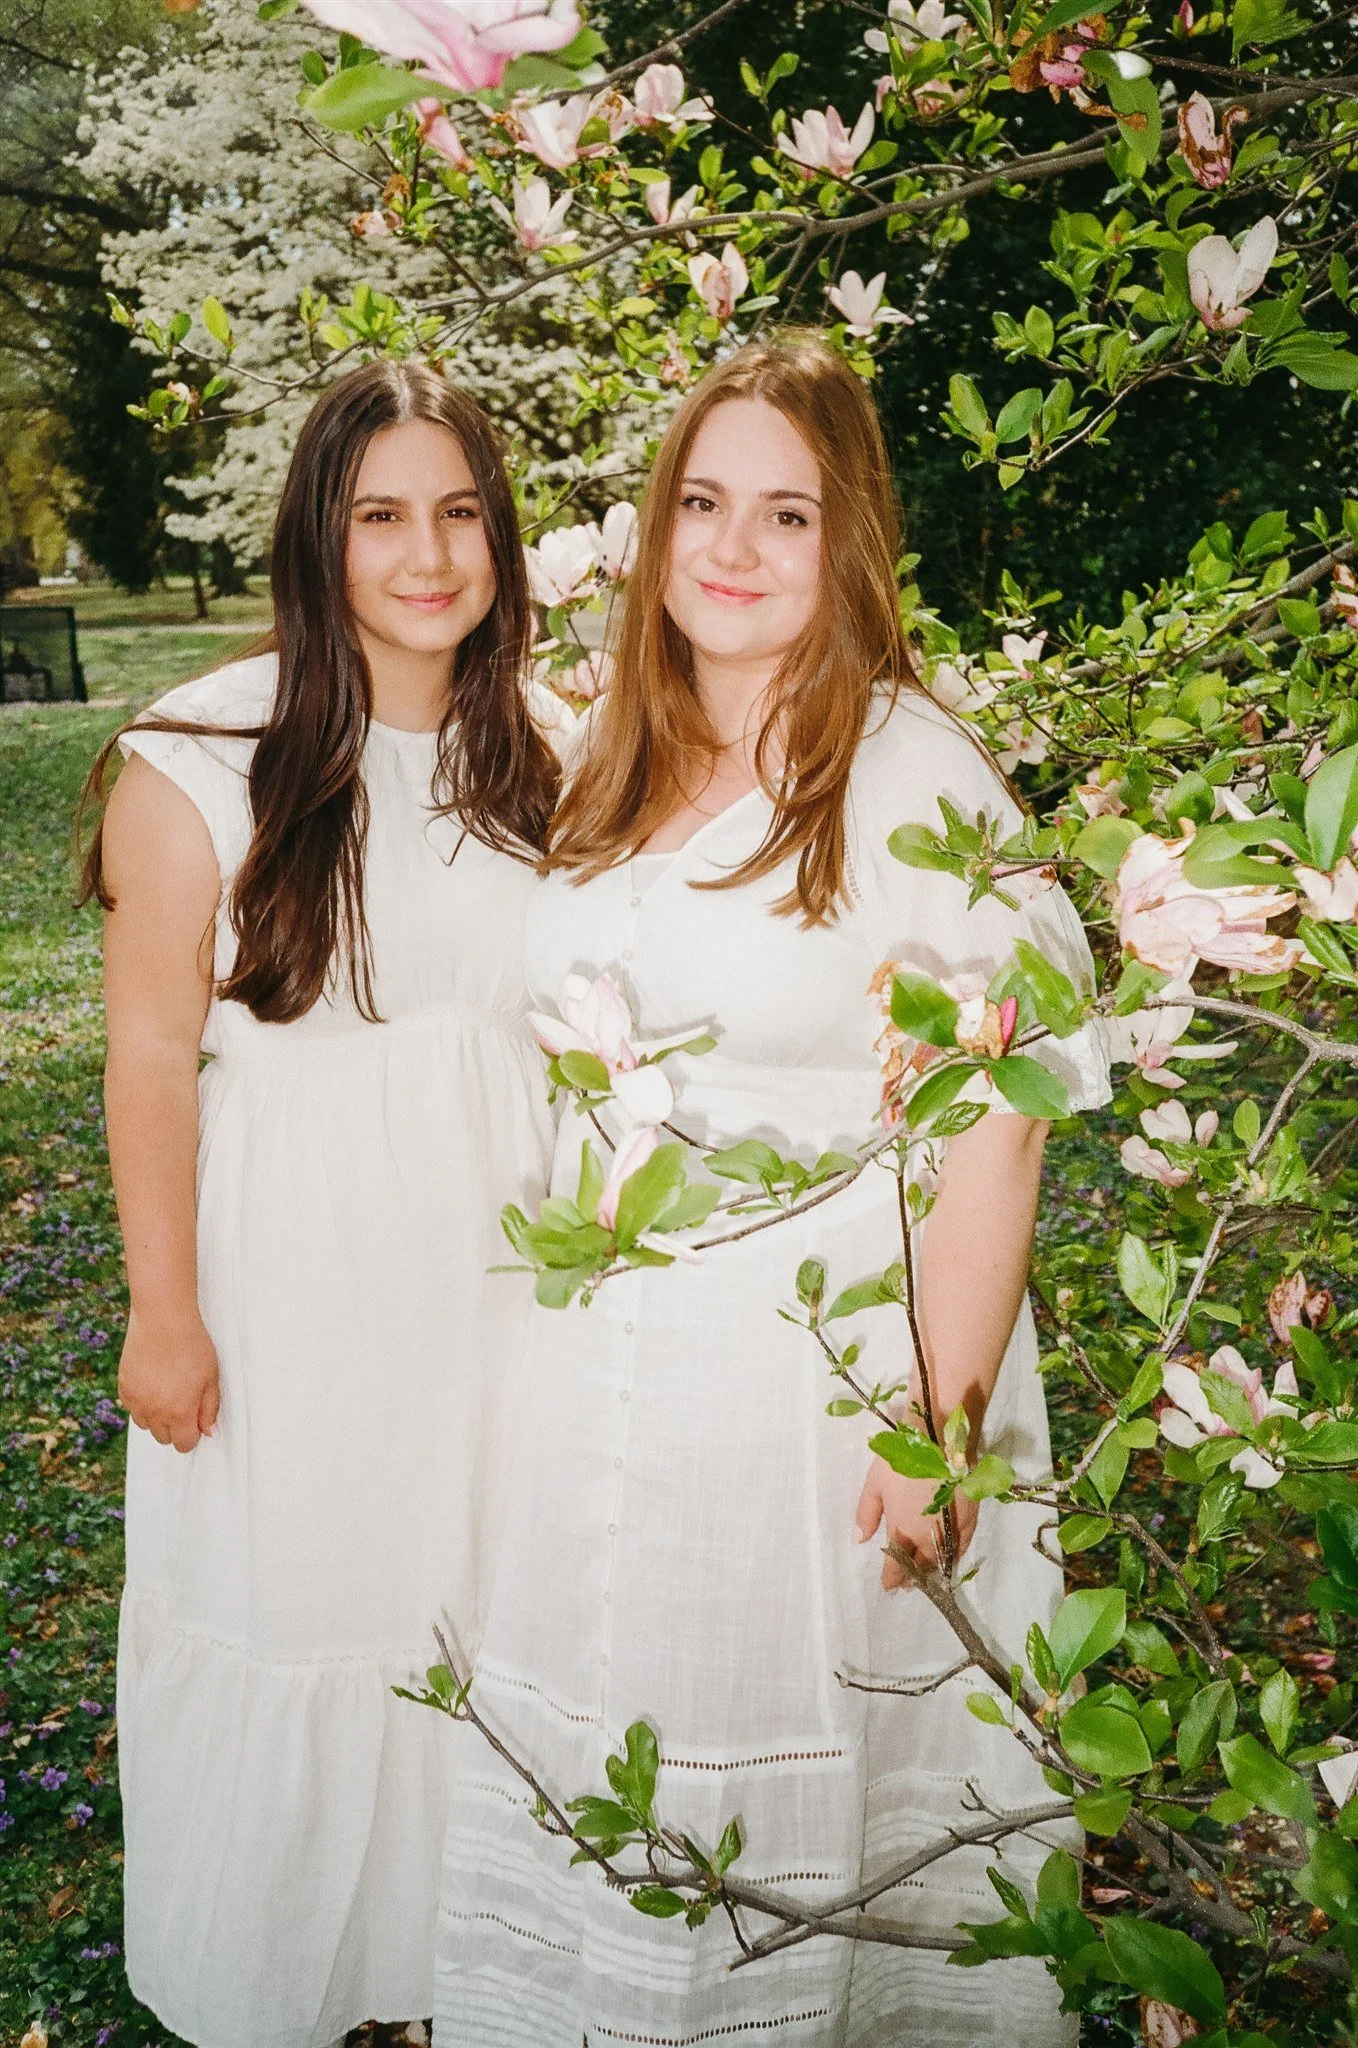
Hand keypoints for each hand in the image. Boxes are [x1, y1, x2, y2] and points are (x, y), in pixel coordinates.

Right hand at [118, 1308, 219, 1452]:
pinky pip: (131, 1408)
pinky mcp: (124, 1386)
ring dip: (156, 1417)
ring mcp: (136, 1400)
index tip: (195, 1422)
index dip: (192, 1435)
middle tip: (183, 1402)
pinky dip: (141, 1403)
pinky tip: (152, 1384)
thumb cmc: (192, 1345)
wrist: (163, 1319)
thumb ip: (209, 1409)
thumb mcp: (211, 1378)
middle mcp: (155, 1411)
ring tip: (167, 1392)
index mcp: (180, 1412)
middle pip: (163, 1438)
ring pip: (145, 1425)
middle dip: (175, 1427)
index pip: (184, 1444)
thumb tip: (208, 1432)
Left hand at [855, 1455, 978, 1590]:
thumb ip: (866, 1514)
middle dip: (911, 1577)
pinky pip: (961, 1548)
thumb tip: (860, 1540)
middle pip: (919, 1566)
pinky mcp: (969, 1521)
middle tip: (906, 1584)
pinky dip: (952, 1558)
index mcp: (902, 1531)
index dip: (891, 1579)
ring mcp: (951, 1532)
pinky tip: (949, 1560)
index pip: (896, 1565)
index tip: (889, 1587)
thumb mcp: (874, 1484)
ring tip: (925, 1575)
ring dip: (931, 1570)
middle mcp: (927, 1539)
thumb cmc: (903, 1461)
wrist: (941, 1442)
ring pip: (940, 1560)